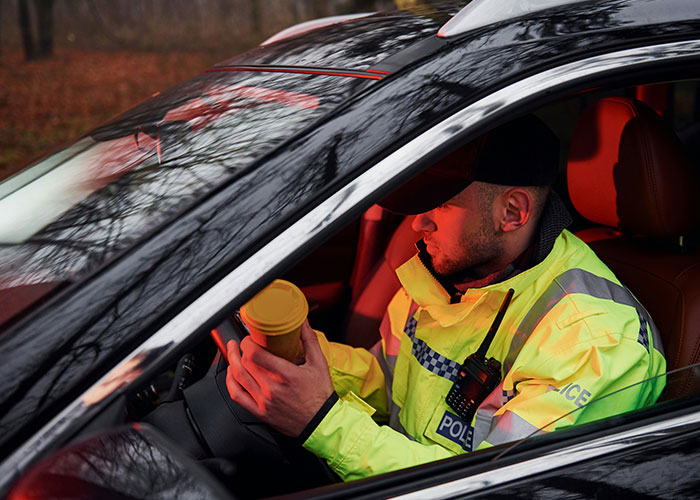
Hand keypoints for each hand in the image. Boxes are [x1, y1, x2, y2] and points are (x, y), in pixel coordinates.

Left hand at [225, 320, 334, 436]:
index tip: (249, 338)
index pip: (255, 354)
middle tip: (242, 342)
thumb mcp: (319, 363)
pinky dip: (230, 383)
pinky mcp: (260, 412)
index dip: (247, 343)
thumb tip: (302, 321)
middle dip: (239, 349)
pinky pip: (238, 396)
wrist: (321, 423)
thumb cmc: (320, 395)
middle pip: (245, 363)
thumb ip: (309, 339)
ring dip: (232, 361)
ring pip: (238, 377)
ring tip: (232, 352)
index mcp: (286, 375)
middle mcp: (272, 388)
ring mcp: (264, 402)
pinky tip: (232, 374)